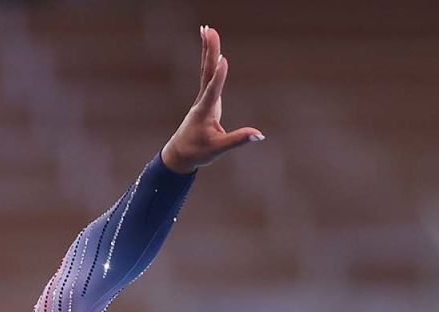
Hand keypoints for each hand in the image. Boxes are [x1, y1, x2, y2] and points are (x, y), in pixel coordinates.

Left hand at [161, 25, 263, 173]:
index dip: (219, 76)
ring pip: (206, 70)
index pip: (213, 91)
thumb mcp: (217, 149)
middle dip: (210, 51)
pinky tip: (213, 50)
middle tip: (209, 30)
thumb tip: (259, 134)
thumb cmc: (197, 152)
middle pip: (207, 72)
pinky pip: (208, 75)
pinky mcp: (205, 99)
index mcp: (205, 111)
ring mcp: (203, 98)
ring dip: (208, 49)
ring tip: (207, 30)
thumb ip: (237, 140)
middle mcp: (202, 101)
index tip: (223, 59)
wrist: (179, 154)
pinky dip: (210, 60)